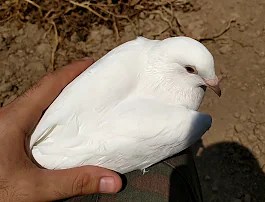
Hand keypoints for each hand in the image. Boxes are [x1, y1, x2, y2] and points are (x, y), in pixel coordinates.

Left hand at [0, 58, 121, 201]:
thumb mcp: (33, 187)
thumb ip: (73, 182)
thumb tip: (111, 180)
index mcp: (13, 119)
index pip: (47, 86)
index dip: (71, 72)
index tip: (91, 63)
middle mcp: (8, 117)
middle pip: (43, 91)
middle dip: (68, 82)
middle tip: (92, 82)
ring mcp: (6, 126)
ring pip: (37, 105)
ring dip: (59, 99)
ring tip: (82, 101)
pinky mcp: (6, 137)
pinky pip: (31, 118)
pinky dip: (51, 115)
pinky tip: (62, 127)